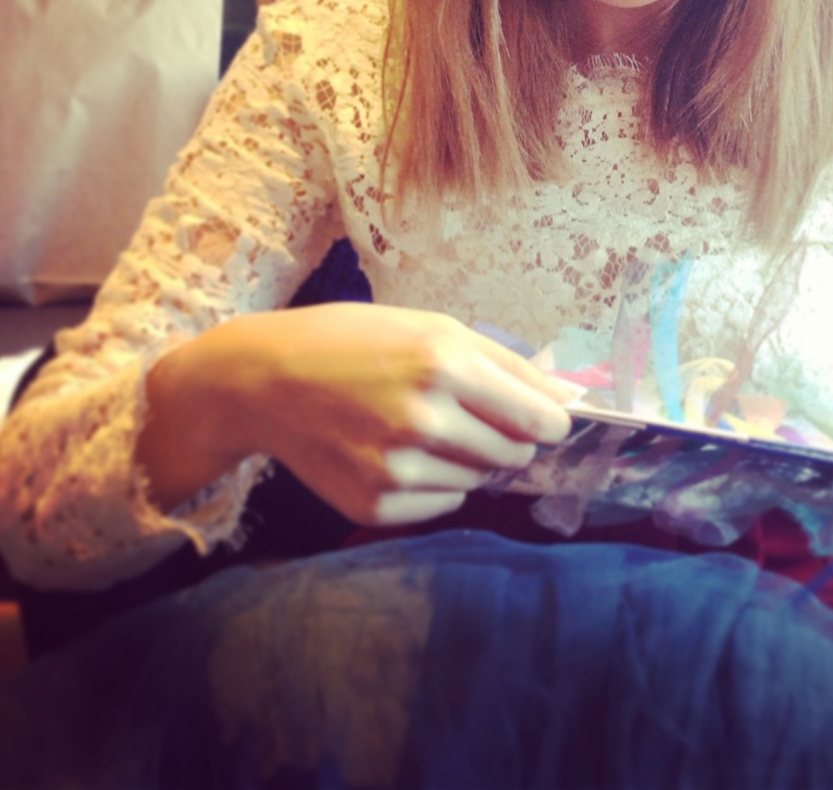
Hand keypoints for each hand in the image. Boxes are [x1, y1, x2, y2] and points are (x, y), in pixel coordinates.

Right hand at [140, 303, 572, 525]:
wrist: (265, 381)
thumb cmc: (357, 341)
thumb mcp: (434, 327)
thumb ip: (506, 364)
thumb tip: (566, 399)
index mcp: (445, 364)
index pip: (538, 418)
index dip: (550, 421)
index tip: (547, 419)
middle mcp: (424, 419)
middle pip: (515, 453)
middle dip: (509, 436)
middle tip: (471, 414)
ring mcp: (398, 469)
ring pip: (482, 479)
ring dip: (470, 458)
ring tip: (424, 428)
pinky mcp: (376, 505)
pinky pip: (444, 502)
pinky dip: (438, 482)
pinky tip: (400, 453)